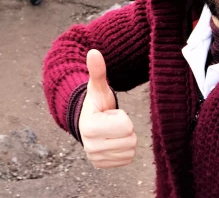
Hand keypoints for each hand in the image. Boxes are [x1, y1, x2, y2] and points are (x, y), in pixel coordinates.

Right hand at [79, 49, 137, 168]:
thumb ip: (98, 71)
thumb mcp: (98, 87)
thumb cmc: (96, 102)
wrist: (87, 121)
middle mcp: (90, 146)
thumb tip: (94, 52)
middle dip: (126, 129)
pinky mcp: (100, 165)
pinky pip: (127, 160)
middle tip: (113, 122)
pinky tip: (113, 141)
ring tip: (112, 131)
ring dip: (125, 140)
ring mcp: (95, 158)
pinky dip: (123, 150)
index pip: (126, 126)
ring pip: (130, 152)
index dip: (122, 117)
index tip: (110, 114)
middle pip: (130, 140)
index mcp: (89, 126)